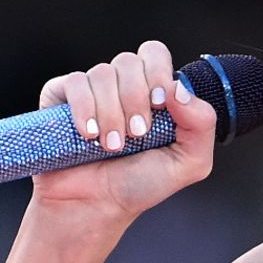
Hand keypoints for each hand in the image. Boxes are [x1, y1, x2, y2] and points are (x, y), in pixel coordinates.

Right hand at [29, 40, 217, 224]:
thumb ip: (202, 124)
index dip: (157, 72)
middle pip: (129, 61)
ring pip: (102, 74)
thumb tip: (181, 89)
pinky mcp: (60, 98)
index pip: (155, 54)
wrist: (95, 208)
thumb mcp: (189, 162)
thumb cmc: (138, 184)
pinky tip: (88, 134)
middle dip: (135, 99)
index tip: (159, 104)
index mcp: (152, 91)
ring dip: (111, 113)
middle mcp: (121, 85)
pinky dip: (84, 108)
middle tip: (137, 134)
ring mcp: (90, 90)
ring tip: (111, 146)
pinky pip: (74, 83)